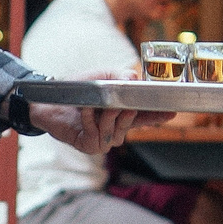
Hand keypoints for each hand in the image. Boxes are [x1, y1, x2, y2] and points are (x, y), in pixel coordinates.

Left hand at [28, 70, 170, 155]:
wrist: (51, 99)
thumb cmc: (78, 88)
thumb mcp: (104, 77)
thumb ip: (123, 77)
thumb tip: (136, 80)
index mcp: (122, 113)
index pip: (145, 117)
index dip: (158, 116)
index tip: (172, 111)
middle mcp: (114, 128)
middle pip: (131, 124)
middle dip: (127, 113)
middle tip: (119, 104)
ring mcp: (102, 139)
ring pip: (116, 132)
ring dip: (106, 116)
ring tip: (96, 105)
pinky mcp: (89, 146)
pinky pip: (97, 136)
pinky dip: (90, 120)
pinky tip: (84, 111)